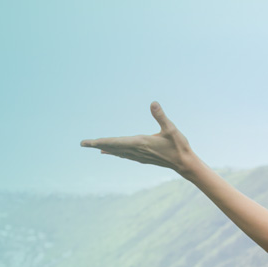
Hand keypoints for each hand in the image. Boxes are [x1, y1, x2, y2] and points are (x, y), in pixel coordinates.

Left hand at [80, 101, 201, 176]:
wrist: (185, 164)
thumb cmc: (179, 146)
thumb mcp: (171, 129)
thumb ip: (160, 116)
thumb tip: (153, 103)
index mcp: (140, 143)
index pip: (116, 142)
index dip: (100, 141)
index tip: (88, 142)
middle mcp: (137, 151)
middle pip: (113, 147)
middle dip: (97, 144)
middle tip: (82, 143)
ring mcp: (139, 156)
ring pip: (117, 151)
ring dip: (104, 148)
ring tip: (93, 146)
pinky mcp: (143, 158)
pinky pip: (124, 154)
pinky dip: (114, 152)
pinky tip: (110, 152)